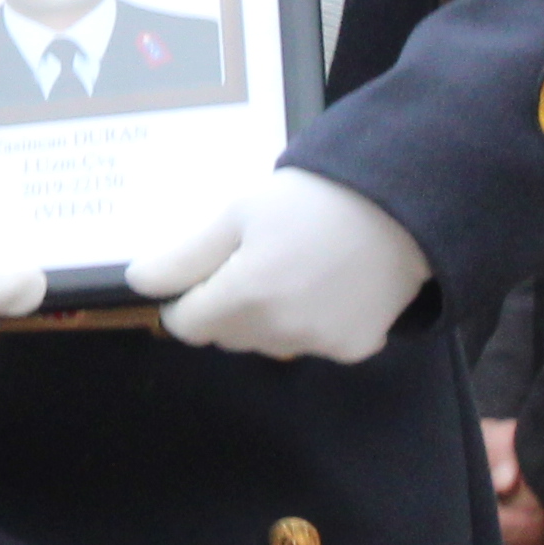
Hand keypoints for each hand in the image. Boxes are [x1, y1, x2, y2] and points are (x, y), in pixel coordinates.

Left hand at [126, 169, 434, 363]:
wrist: (405, 202)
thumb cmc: (316, 196)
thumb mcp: (241, 210)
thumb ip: (186, 255)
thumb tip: (138, 282)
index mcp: (246, 297)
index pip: (186, 324)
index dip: (185, 297)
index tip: (204, 269)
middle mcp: (280, 333)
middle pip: (226, 336)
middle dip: (225, 305)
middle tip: (252, 256)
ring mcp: (320, 345)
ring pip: (267, 343)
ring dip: (266, 317)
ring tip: (294, 266)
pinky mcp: (355, 348)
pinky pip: (312, 343)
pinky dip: (310, 322)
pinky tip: (328, 283)